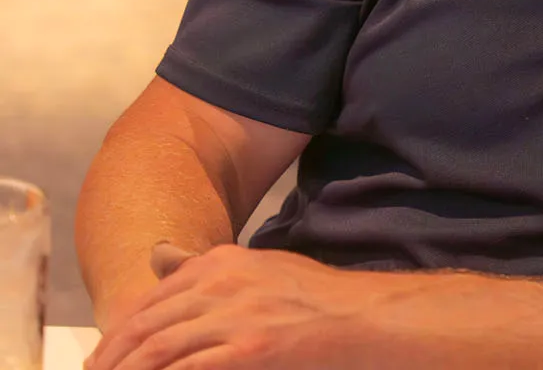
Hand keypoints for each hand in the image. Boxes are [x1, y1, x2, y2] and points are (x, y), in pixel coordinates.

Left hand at [88, 244, 385, 369]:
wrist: (364, 317)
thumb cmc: (317, 298)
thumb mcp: (260, 267)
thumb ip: (208, 267)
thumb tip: (159, 259)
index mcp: (223, 262)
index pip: (152, 299)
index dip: (118, 333)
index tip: (103, 358)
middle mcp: (222, 282)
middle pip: (145, 326)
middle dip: (112, 357)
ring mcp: (235, 316)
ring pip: (156, 350)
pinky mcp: (248, 349)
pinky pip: (188, 368)